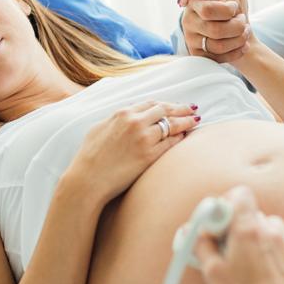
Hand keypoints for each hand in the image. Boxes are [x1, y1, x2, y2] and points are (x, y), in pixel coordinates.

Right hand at [65, 101, 200, 202]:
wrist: (87, 180)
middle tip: (193, 109)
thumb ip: (116, 120)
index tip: (175, 105)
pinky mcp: (149, 155)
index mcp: (122, 114)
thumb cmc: (89, 156)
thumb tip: (127, 116)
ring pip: (172, 125)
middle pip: (165, 110)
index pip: (152, 104)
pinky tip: (185, 136)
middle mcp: (135, 122)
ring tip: (196, 120)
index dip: (166, 104)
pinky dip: (179, 138)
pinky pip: (170, 143)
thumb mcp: (99, 128)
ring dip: (186, 121)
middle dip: (181, 109)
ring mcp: (143, 138)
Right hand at [179, 0, 252, 62]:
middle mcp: (188, 15)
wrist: (234, 29)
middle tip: (242, 18)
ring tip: (246, 30)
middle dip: (233, 17)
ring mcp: (190, 35)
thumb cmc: (230, 2)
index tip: (233, 5)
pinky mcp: (196, 52)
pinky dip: (235, 52)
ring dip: (238, 35)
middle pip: (209, 13)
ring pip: (216, 38)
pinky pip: (216, 56)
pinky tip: (245, 46)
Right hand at [195, 186, 283, 283]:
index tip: (217, 224)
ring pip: (271, 233)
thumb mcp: (213, 276)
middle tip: (226, 251)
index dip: (226, 206)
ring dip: (258, 243)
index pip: (240, 194)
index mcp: (249, 231)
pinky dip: (274, 259)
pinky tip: (264, 280)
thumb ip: (201, 246)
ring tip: (246, 268)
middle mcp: (274, 233)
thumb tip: (194, 233)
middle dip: (239, 229)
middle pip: (253, 215)